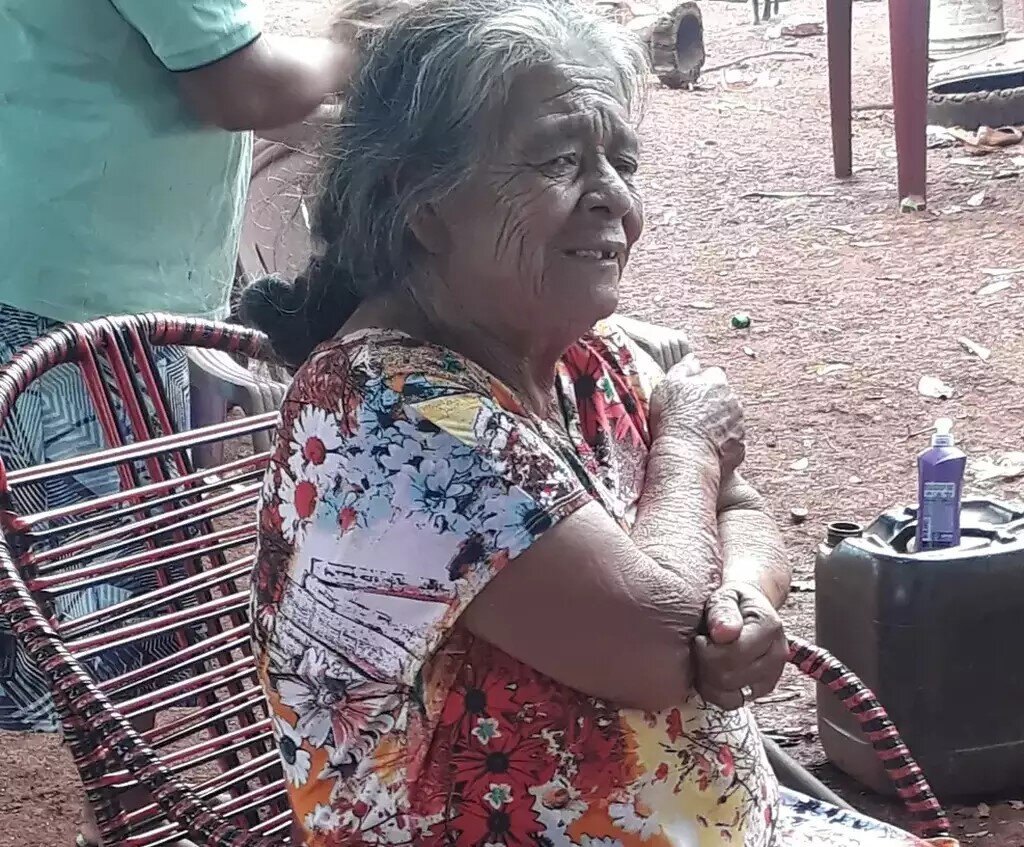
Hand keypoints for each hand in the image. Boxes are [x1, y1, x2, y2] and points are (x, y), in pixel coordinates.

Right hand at [649, 355, 745, 472]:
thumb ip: (683, 368)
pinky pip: (731, 441)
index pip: (713, 375)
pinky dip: (722, 444)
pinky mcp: (740, 446)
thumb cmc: (673, 418)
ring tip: (697, 434)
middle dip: (712, 404)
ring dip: (718, 424)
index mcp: (717, 382)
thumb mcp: (668, 385)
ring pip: (729, 419)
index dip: (700, 386)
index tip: (689, 397)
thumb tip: (693, 358)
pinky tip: (705, 448)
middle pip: (724, 397)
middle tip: (691, 416)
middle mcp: (733, 400)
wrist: (684, 454)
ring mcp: (739, 424)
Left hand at [694, 582, 786, 710]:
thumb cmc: (734, 600)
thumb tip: (723, 633)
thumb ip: (722, 610)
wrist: (747, 607)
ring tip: (706, 658)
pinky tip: (710, 673)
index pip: (733, 654)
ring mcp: (771, 675)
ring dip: (708, 679)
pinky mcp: (762, 689)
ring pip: (730, 695)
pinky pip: (732, 703)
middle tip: (702, 646)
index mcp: (769, 627)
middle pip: (729, 677)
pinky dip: (715, 692)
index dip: (708, 649)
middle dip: (706, 663)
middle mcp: (776, 654)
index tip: (701, 637)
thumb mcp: (725, 595)